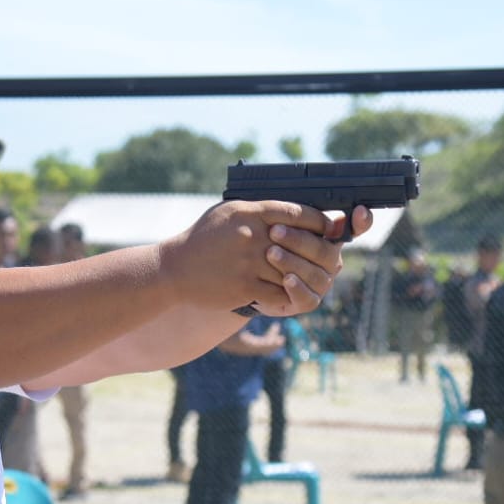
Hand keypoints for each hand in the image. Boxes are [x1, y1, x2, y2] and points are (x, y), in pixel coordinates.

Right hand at [161, 202, 367, 316]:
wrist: (174, 270)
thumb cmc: (203, 239)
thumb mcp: (228, 213)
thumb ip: (258, 210)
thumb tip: (292, 213)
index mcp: (249, 212)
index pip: (297, 213)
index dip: (319, 221)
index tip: (328, 227)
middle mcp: (251, 235)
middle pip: (300, 243)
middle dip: (316, 250)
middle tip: (328, 255)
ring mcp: (249, 262)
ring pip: (292, 270)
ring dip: (303, 275)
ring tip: (311, 276)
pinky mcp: (245, 286)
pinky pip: (279, 292)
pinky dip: (287, 293)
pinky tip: (290, 292)